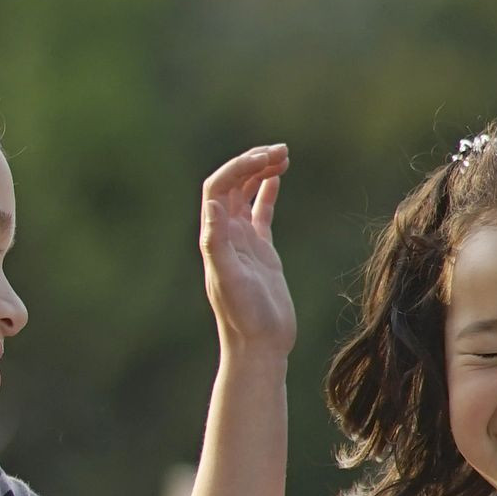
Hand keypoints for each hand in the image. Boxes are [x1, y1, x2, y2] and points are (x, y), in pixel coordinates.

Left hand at [199, 143, 294, 356]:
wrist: (260, 344)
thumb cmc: (245, 316)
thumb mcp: (229, 278)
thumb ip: (217, 242)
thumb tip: (213, 205)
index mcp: (215, 236)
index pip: (219, 188)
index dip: (238, 168)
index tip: (264, 159)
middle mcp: (226, 235)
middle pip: (233, 184)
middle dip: (252, 162)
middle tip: (280, 150)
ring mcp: (243, 242)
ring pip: (247, 194)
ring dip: (261, 172)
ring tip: (283, 156)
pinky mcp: (261, 252)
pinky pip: (261, 213)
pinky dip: (267, 192)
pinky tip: (277, 178)